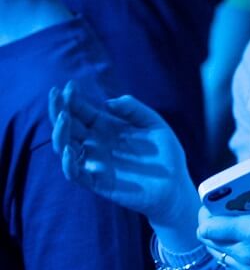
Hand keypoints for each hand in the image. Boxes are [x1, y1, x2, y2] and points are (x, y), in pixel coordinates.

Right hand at [49, 81, 197, 235]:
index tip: (69, 85)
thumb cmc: (164, 154)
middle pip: (69, 127)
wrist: (174, 184)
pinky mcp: (98, 182)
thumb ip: (134, 110)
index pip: (83, 112)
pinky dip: (69, 164)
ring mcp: (95, 163)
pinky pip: (76, 174)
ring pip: (66, 148)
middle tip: (55, 95)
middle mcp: (96, 144)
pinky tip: (70, 152)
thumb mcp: (154, 124)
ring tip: (64, 118)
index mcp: (107, 128)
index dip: (73, 100)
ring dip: (61, 134)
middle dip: (59, 111)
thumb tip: (108, 103)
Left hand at [198, 169, 249, 269]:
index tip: (211, 203)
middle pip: (208, 242)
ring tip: (233, 227)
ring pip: (219, 255)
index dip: (204, 214)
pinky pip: (234, 265)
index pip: (207, 228)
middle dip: (209, 225)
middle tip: (221, 213)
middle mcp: (246, 254)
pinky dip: (235, 252)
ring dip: (220, 240)